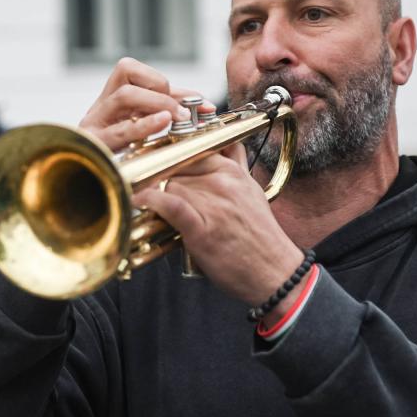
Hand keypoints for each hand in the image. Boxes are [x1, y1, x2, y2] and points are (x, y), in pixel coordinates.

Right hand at [78, 57, 199, 151]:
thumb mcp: (142, 127)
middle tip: (182, 113)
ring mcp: (94, 125)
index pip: (130, 68)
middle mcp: (100, 106)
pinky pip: (120, 131)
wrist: (96, 183)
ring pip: (124, 96)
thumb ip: (170, 111)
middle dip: (161, 90)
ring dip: (157, 103)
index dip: (162, 80)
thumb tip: (204, 105)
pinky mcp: (94, 146)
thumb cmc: (122, 156)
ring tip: (173, 119)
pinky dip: (144, 125)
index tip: (193, 102)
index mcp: (109, 98)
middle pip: (125, 71)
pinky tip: (161, 124)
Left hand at [134, 142, 305, 309]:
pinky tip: (141, 200)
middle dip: (163, 179)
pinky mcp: (201, 228)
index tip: (161, 167)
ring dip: (157, 194)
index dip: (172, 160)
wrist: (275, 272)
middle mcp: (222, 182)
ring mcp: (212, 204)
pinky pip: (171, 204)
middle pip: (176, 167)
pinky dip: (152, 201)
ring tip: (151, 206)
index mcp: (232, 171)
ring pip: (169, 184)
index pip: (191, 149)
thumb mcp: (251, 190)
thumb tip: (224, 144)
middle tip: (154, 191)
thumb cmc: (260, 235)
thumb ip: (235, 165)